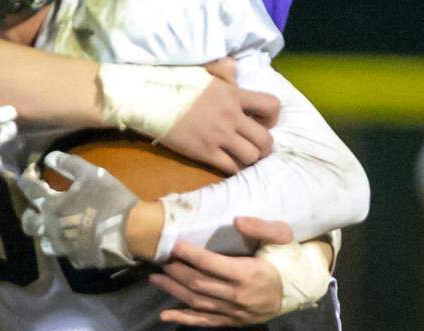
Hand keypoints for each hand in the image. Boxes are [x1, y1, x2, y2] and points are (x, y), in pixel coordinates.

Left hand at [18, 151, 139, 268]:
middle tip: (37, 209)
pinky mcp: (77, 260)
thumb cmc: (109, 199)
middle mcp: (52, 229)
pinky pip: (67, 254)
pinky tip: (78, 241)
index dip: (27, 178)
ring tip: (56, 228)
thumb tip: (49, 157)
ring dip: (47, 234)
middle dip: (29, 214)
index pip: (30, 190)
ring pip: (44, 243)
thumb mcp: (91, 174)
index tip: (32, 173)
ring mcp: (63, 247)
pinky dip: (69, 246)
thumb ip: (68, 164)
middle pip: (29, 224)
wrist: (130, 231)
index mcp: (52, 206)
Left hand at [149, 218, 291, 326]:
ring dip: (173, 291)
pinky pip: (203, 322)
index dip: (190, 255)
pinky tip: (164, 316)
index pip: (212, 264)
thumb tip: (236, 220)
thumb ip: (262, 227)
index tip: (174, 246)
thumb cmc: (288, 260)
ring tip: (155, 279)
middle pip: (199, 283)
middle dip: (176, 271)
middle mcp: (238, 296)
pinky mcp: (231, 322)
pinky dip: (183, 319)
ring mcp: (233, 312)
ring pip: (197, 302)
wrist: (301, 290)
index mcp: (249, 274)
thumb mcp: (283, 237)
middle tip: (159, 260)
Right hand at [160, 60, 279, 174]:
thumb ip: (223, 70)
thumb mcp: (204, 70)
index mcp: (234, 94)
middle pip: (265, 139)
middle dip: (264, 146)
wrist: (150, 100)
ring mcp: (219, 137)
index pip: (272, 105)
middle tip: (255, 146)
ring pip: (251, 156)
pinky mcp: (204, 153)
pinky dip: (233, 169)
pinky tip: (227, 164)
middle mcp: (232, 117)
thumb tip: (234, 69)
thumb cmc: (175, 83)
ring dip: (250, 159)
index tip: (263, 122)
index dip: (273, 117)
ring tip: (241, 157)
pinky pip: (230, 168)